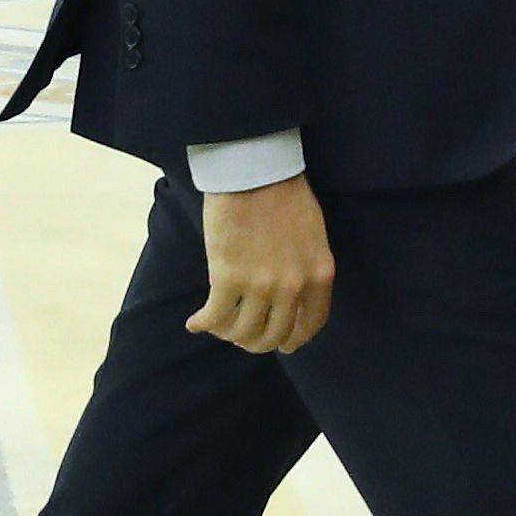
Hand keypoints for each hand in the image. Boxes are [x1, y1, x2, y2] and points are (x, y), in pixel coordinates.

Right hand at [190, 175, 333, 352]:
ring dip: (228, 334)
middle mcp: (294, 286)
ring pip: (244, 333)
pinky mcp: (228, 278)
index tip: (284, 344)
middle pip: (275, 335)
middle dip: (257, 341)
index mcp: (320, 273)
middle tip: (243, 335)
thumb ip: (306, 267)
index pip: (312, 323)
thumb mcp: (313, 235)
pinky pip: (215, 317)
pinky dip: (203, 324)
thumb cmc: (284, 193)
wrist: (255, 171)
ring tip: (218, 325)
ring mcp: (261, 285)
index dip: (296, 339)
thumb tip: (292, 296)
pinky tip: (195, 322)